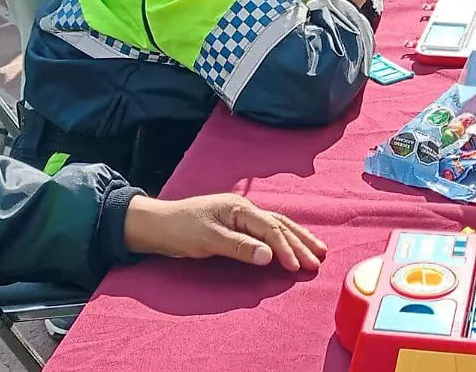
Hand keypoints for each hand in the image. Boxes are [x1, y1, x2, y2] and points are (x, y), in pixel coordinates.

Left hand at [124, 194, 326, 270]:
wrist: (155, 224)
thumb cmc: (178, 230)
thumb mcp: (207, 239)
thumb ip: (239, 247)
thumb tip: (268, 255)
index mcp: (239, 209)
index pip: (271, 229)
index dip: (287, 248)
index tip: (298, 267)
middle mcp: (244, 208)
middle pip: (280, 224)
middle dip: (301, 242)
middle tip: (320, 260)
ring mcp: (240, 215)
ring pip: (277, 225)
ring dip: (298, 237)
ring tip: (318, 249)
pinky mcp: (236, 224)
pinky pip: (267, 229)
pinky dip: (283, 237)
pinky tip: (292, 242)